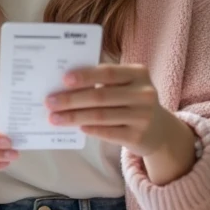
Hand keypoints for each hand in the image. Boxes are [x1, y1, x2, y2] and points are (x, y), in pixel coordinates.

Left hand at [45, 64, 195, 182]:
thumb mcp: (127, 85)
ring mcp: (143, 117)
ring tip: (55, 118)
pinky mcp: (138, 136)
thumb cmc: (132, 101)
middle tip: (50, 102)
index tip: (64, 79)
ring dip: (74, 117)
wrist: (159, 130)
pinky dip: (90, 129)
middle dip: (71, 99)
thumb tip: (65, 84)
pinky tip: (76, 127)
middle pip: (100, 96)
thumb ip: (103, 81)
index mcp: (139, 73)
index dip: (85, 76)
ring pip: (101, 116)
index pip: (108, 73)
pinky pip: (108, 133)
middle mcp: (144, 94)